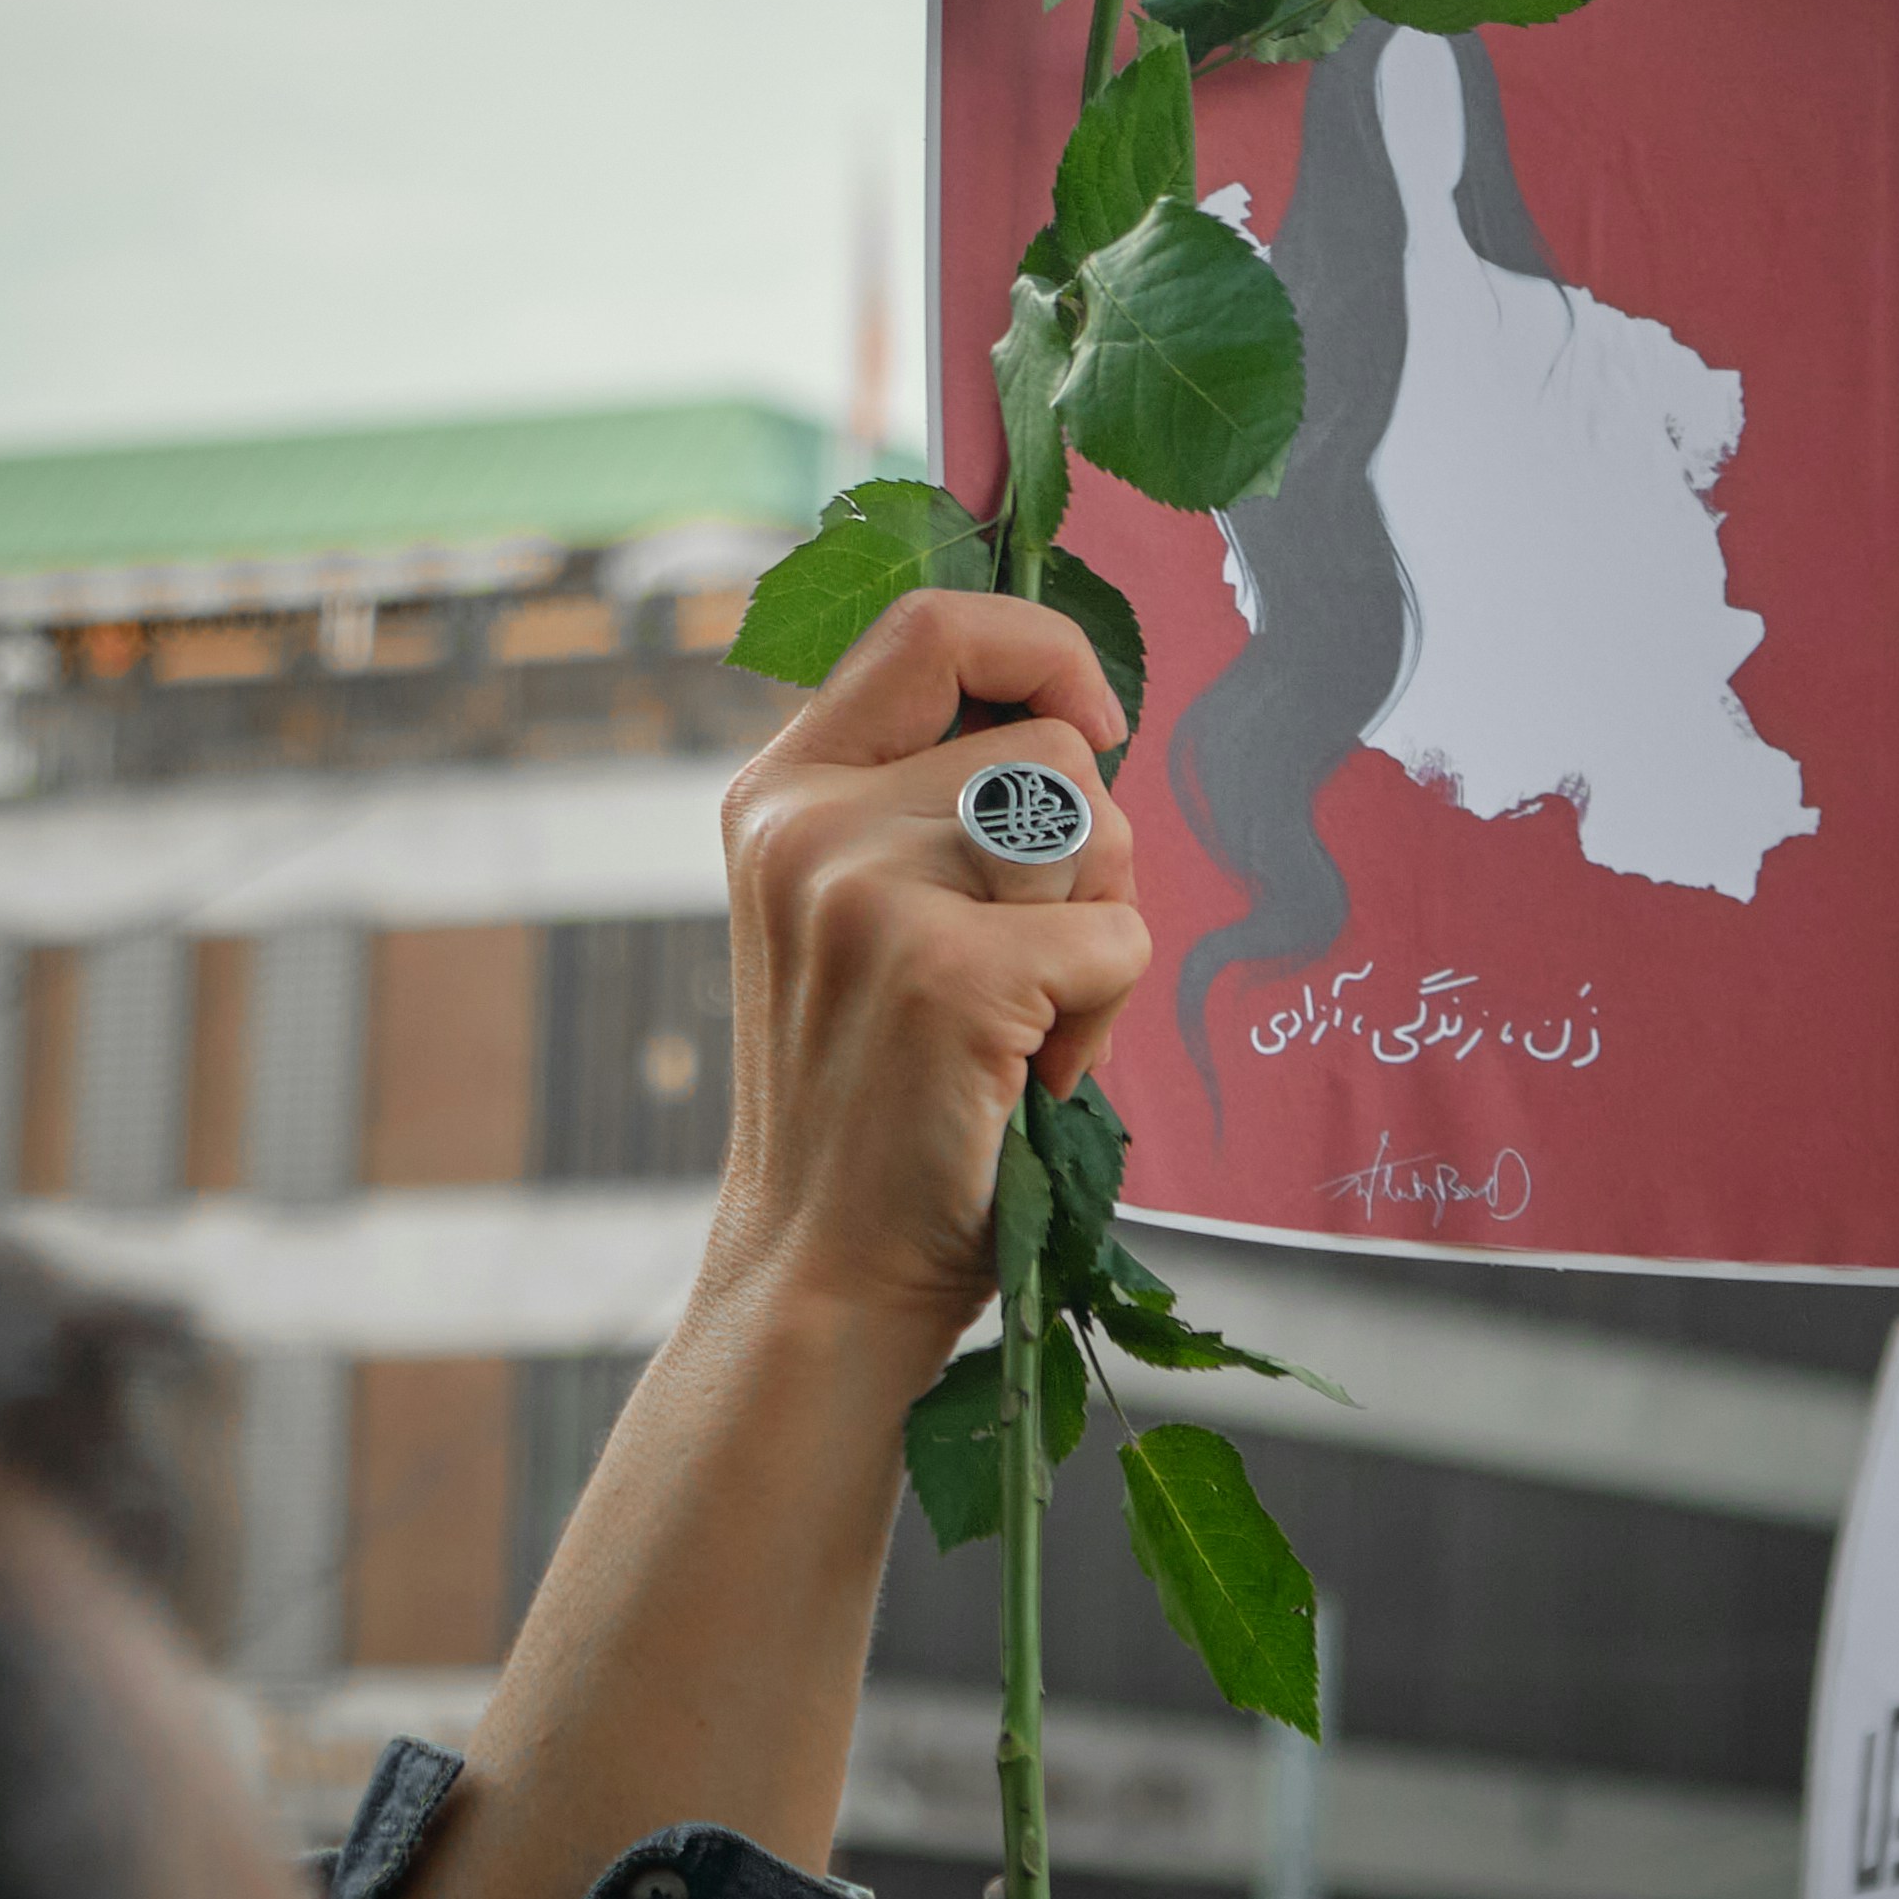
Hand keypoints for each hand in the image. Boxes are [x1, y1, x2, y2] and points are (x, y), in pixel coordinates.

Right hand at [699, 588, 1149, 1344]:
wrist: (823, 1272)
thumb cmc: (881, 1097)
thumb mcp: (862, 911)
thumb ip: (931, 804)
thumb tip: (1081, 717)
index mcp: (783, 791)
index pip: (929, 626)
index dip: (1041, 649)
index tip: (1093, 724)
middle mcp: (806, 822)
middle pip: (1049, 748)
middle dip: (1091, 858)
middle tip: (1034, 968)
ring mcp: (864, 892)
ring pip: (1092, 829)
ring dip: (1097, 932)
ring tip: (1024, 1024)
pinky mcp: (941, 971)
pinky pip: (1116, 937)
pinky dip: (1104, 1016)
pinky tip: (1027, 1076)